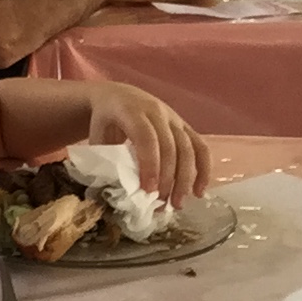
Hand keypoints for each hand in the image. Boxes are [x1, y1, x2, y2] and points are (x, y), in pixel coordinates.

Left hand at [87, 82, 210, 205]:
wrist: (118, 96)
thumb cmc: (105, 120)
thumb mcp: (97, 134)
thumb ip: (106, 158)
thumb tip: (116, 191)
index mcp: (131, 111)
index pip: (146, 138)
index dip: (149, 164)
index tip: (148, 190)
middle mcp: (157, 112)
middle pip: (170, 146)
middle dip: (169, 178)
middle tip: (163, 204)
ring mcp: (174, 118)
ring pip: (188, 148)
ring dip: (186, 179)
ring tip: (177, 203)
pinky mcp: (185, 126)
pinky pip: (200, 147)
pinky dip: (203, 169)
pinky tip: (198, 191)